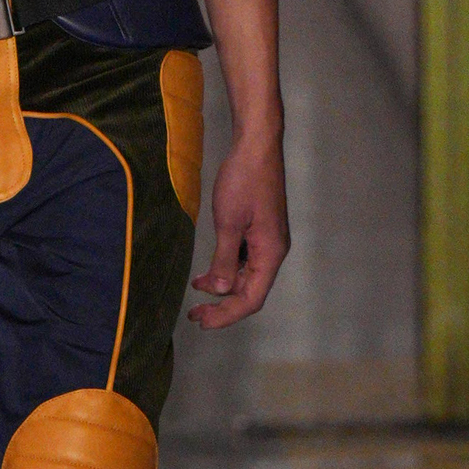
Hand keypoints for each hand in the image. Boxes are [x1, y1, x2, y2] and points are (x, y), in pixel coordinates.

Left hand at [189, 133, 289, 328]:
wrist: (256, 146)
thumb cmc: (244, 180)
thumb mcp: (228, 223)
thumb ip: (225, 260)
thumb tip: (221, 291)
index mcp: (270, 253)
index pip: (251, 299)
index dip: (226, 315)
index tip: (202, 321)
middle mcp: (273, 251)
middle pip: (250, 292)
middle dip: (222, 305)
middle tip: (195, 315)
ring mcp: (267, 241)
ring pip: (246, 277)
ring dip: (223, 287)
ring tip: (197, 291)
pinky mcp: (260, 231)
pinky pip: (245, 260)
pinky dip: (226, 269)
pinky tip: (208, 271)